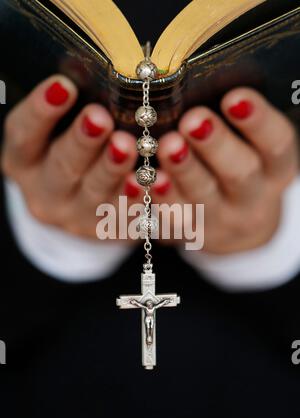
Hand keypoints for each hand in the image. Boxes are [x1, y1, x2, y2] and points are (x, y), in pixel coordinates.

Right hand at [1, 75, 141, 238]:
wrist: (75, 206)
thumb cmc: (68, 152)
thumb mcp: (56, 134)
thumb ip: (70, 112)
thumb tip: (99, 76)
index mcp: (24, 161)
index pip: (24, 135)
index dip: (41, 111)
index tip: (63, 85)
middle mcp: (44, 192)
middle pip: (62, 166)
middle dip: (82, 141)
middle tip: (100, 118)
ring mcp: (74, 215)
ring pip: (94, 192)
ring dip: (113, 168)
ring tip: (129, 145)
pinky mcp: (103, 230)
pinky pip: (122, 214)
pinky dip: (137, 196)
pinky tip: (152, 179)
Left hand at [151, 88, 298, 253]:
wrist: (239, 228)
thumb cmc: (242, 169)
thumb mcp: (252, 150)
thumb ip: (233, 124)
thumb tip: (203, 82)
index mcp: (276, 169)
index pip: (276, 145)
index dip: (257, 122)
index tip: (234, 97)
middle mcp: (253, 197)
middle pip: (239, 173)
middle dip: (214, 145)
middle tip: (192, 120)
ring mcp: (222, 219)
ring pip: (202, 197)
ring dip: (183, 171)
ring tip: (165, 145)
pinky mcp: (192, 232)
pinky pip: (173, 218)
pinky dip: (156, 198)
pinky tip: (138, 180)